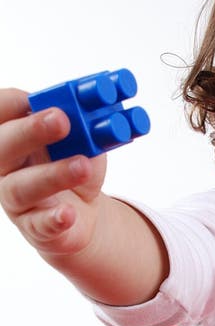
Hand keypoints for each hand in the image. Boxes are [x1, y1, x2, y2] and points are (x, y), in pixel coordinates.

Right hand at [0, 88, 106, 258]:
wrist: (82, 214)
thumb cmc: (75, 166)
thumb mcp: (84, 141)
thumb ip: (86, 125)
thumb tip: (96, 109)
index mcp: (14, 136)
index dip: (11, 103)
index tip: (32, 97)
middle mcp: (6, 166)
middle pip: (3, 147)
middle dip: (30, 131)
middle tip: (60, 120)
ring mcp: (16, 199)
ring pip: (22, 187)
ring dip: (53, 174)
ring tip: (82, 166)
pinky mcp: (35, 228)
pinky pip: (40, 224)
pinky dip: (54, 219)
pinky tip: (68, 213)